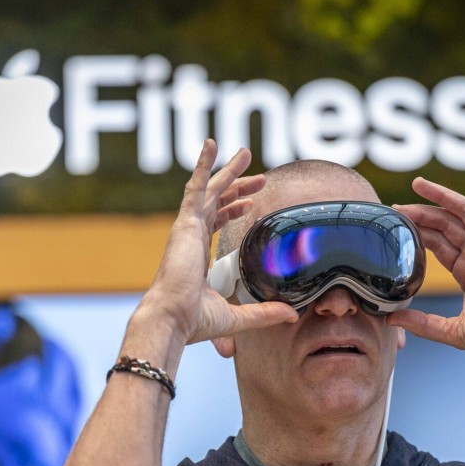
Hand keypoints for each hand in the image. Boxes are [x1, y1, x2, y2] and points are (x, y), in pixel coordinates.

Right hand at [140, 140, 296, 345]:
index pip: (216, 223)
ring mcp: (187, 228)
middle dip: (239, 187)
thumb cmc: (194, 320)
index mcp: (197, 255)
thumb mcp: (237, 315)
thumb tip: (291, 314)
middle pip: (217, 203)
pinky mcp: (186, 222)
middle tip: (260, 177)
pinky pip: (196, 186)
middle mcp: (191, 238)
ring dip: (228, 172)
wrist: (173, 318)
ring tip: (245, 153)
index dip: (234, 210)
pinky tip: (212, 144)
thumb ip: (264, 313)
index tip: (251, 204)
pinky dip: (203, 164)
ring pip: (210, 190)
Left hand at [388, 152, 464, 363]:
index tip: (394, 225)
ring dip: (439, 195)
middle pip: (443, 224)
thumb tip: (390, 320)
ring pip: (460, 210)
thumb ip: (422, 323)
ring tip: (416, 184)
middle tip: (395, 206)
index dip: (416, 233)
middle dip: (419, 213)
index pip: (436, 244)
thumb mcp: (452, 329)